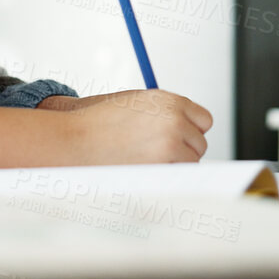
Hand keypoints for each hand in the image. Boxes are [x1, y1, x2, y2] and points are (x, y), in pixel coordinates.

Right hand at [0, 90, 212, 168]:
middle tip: (155, 152)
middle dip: (183, 149)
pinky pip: (176, 177)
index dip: (191, 129)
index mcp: (169, 100)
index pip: (204, 119)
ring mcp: (170, 143)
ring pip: (190, 163)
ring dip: (173, 165)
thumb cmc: (99, 123)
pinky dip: (164, 177)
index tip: (179, 137)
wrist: (74, 140)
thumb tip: (188, 128)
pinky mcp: (162, 166)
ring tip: (143, 160)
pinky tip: (141, 170)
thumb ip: (165, 112)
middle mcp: (174, 119)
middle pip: (200, 143)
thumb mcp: (135, 104)